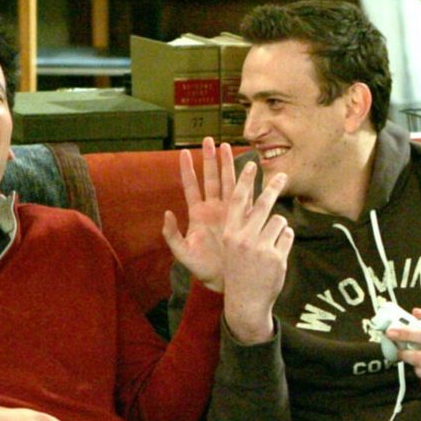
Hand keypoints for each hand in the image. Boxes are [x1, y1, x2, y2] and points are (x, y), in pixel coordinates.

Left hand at [161, 140, 237, 292]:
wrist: (223, 280)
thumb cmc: (202, 268)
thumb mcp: (182, 253)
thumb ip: (172, 235)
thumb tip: (168, 213)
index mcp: (198, 214)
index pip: (191, 186)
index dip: (188, 170)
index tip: (184, 152)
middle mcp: (213, 209)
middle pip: (212, 178)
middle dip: (211, 159)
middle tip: (210, 140)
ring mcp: (229, 212)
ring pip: (229, 183)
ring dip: (229, 165)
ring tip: (228, 147)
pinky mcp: (243, 219)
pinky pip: (247, 197)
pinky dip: (249, 184)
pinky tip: (252, 171)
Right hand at [218, 162, 292, 343]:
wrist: (246, 301)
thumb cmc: (238, 271)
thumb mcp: (232, 247)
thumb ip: (242, 225)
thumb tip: (256, 204)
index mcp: (230, 233)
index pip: (238, 200)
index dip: (244, 180)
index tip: (251, 164)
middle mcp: (244, 238)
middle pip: (264, 204)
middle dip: (274, 186)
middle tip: (283, 175)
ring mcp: (261, 248)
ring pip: (279, 220)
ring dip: (279, 228)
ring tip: (271, 243)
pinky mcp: (277, 257)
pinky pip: (288, 236)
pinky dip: (285, 241)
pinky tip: (277, 254)